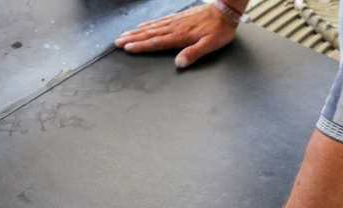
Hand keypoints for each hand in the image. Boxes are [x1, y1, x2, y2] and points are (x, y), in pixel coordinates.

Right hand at [114, 3, 237, 67]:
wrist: (225, 10)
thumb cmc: (220, 30)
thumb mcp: (210, 45)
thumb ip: (194, 53)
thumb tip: (179, 63)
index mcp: (180, 36)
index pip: (156, 42)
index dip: (141, 46)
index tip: (127, 48)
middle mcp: (174, 28)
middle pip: (149, 34)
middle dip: (132, 38)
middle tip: (118, 42)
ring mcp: (176, 21)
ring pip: (152, 27)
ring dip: (137, 31)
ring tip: (124, 34)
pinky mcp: (179, 17)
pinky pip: (160, 21)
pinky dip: (149, 24)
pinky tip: (142, 25)